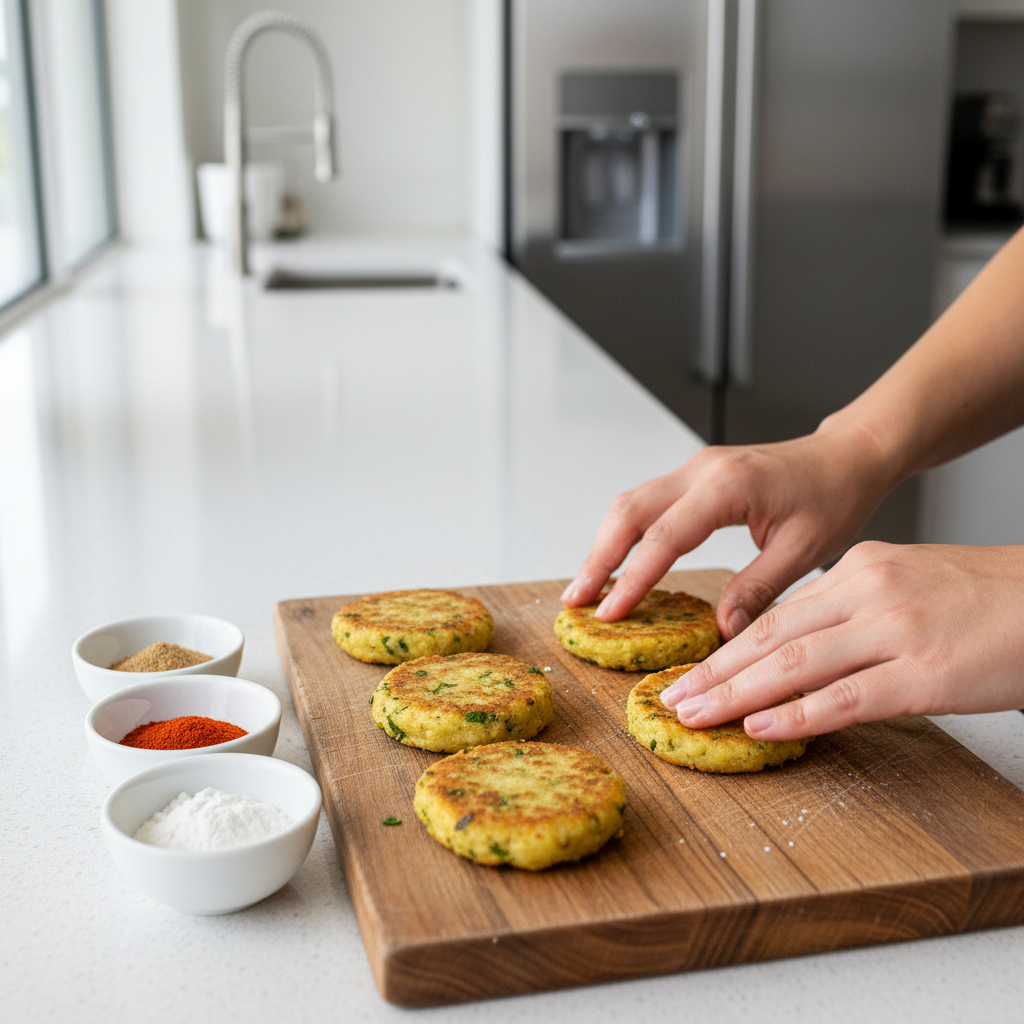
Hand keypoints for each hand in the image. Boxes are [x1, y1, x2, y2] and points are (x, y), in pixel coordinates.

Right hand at [561, 425, 892, 638]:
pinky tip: (617, 561)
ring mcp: (695, 469)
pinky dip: (625, 533)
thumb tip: (721, 630)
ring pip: (630, 503)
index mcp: (728, 486)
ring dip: (605, 544)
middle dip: (598, 558)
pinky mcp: (695, 476)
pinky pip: (647, 502)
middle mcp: (702, 470)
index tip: (608, 613)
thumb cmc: (835, 497)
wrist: (847, 456)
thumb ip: (758, 588)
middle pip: (629, 511)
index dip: (632, 578)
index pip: (664, 537)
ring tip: (586, 587)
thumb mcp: (805, 550)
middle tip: (577, 600)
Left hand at [661, 541, 1023, 738]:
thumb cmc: (990, 598)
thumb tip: (804, 646)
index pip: (779, 616)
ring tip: (695, 717)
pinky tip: (759, 728)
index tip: (693, 672)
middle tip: (672, 699)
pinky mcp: (925, 673)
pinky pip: (845, 698)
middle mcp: (868, 592)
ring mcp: (895, 632)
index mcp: (861, 568)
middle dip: (715, 673)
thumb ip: (855, 609)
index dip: (728, 649)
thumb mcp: (910, 583)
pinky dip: (796, 715)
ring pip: (795, 666)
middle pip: (771, 638)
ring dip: (736, 695)